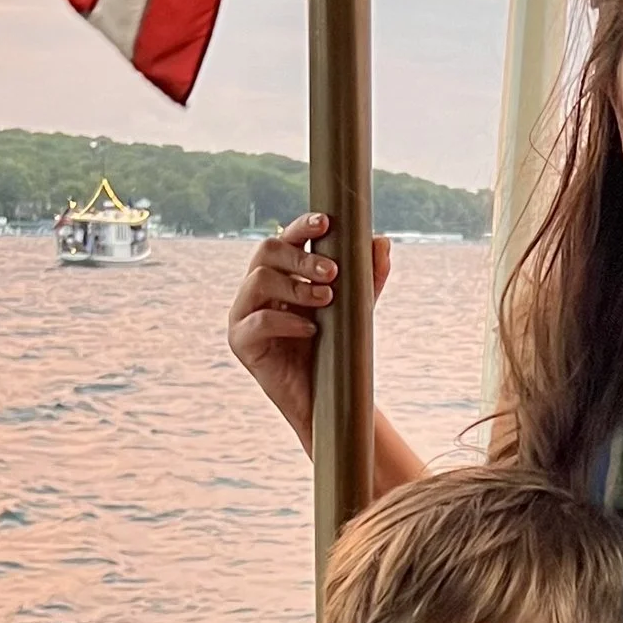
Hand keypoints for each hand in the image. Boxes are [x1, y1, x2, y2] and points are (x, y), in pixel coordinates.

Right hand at [226, 211, 392, 443]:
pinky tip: (311, 329)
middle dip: (302, 258)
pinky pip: (256, 320)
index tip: (325, 224)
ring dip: (296, 286)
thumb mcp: (356, 308)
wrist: (327, 399)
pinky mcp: (241, 342)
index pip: (284, 239)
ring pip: (259, 279)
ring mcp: (244, 314)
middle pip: (267, 251)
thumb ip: (367, 277)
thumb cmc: (335, 348)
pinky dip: (286, 320)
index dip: (301, 227)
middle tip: (333, 273)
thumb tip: (381, 241)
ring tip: (327, 300)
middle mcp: (257, 289)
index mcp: (280, 274)